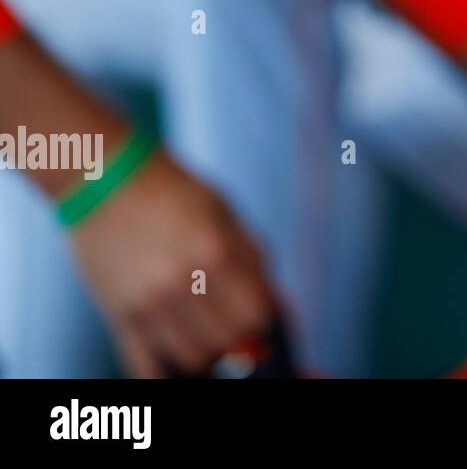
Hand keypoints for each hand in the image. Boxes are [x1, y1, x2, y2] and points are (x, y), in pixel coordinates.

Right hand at [69, 151, 278, 377]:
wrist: (104, 178)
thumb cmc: (174, 191)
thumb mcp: (226, 214)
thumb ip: (255, 260)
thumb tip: (279, 307)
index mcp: (216, 252)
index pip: (257, 315)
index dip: (267, 319)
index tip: (262, 313)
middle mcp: (182, 283)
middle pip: (228, 343)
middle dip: (241, 338)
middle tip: (235, 322)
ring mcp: (147, 303)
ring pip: (193, 358)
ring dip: (209, 352)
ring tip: (208, 332)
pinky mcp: (118, 315)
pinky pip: (145, 366)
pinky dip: (168, 372)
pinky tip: (179, 359)